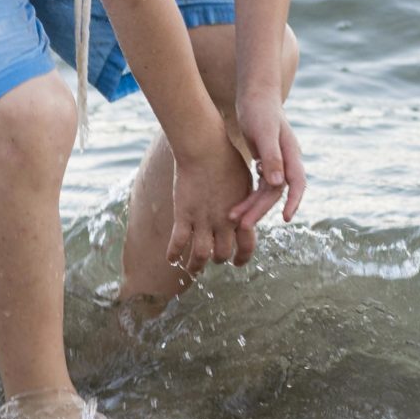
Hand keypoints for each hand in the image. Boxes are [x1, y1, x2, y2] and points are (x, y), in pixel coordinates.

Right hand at [167, 121, 257, 274]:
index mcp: (242, 214)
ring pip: (200, 254)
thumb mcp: (246, 184)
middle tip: (215, 260)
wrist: (206, 149)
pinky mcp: (183, 215)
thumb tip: (248, 214)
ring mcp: (202, 220)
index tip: (238, 262)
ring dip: (197, 265)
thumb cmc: (228, 161)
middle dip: (219, 259)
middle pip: (222, 253)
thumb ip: (246, 203)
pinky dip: (174, 253)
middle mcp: (223, 222)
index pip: (247, 245)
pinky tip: (171, 259)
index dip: (243, 257)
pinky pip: (178, 242)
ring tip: (193, 269)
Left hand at [229, 97, 306, 230]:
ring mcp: (277, 162)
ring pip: (267, 191)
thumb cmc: (260, 110)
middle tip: (243, 226)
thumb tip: (278, 184)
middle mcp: (287, 161)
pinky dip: (250, 195)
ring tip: (233, 218)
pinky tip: (237, 204)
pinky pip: (260, 184)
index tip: (285, 219)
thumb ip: (272, 158)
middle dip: (261, 210)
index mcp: (291, 154)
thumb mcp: (265, 133)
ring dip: (252, 205)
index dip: (293, 202)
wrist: (255, 94)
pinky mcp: (265, 160)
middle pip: (277, 192)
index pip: (296, 184)